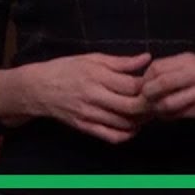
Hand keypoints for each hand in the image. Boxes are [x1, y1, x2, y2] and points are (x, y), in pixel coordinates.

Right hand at [20, 52, 151, 143]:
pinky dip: (126, 134)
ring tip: (146, 112)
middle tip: (156, 101)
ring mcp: (89, 114)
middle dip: (148, 105)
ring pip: (124, 123)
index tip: (155, 83)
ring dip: (140, 120)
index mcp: (97, 75)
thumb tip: (147, 58)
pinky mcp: (85, 127)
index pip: (132, 84)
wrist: (38, 88)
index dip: (148, 86)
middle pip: (131, 106)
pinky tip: (132, 127)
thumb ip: (121, 61)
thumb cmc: (66, 68)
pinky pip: (111, 136)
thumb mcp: (92, 58)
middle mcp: (94, 96)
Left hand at [140, 53, 194, 119]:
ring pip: (167, 102)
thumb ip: (172, 70)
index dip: (145, 80)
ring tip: (158, 111)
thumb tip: (144, 82)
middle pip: (158, 84)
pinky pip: (180, 115)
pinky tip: (170, 115)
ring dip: (157, 110)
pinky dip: (169, 117)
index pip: (155, 68)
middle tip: (146, 102)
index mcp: (188, 60)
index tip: (144, 88)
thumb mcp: (194, 64)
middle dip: (147, 96)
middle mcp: (194, 73)